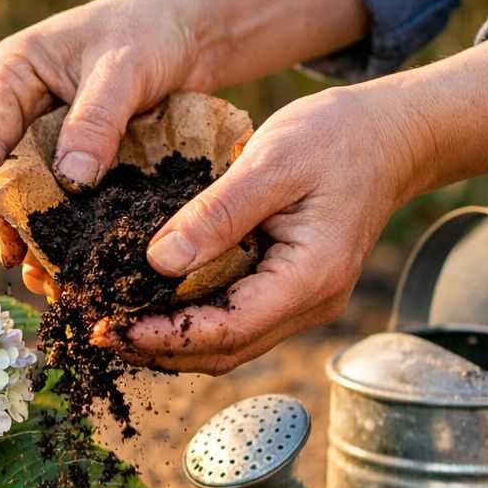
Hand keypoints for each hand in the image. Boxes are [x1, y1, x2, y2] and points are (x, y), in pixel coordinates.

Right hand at [0, 0, 371, 286]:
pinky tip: (62, 260)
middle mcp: (10, 106)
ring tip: (39, 271)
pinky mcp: (60, 155)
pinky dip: (50, 228)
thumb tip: (72, 182)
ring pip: (7, 193)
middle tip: (21, 262)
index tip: (10, 235)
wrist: (187, 28)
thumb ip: (96, 122)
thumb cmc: (153, 31)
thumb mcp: (126, 69)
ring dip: (20, 231)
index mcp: (10, 75)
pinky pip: (43, 197)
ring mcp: (32, 132)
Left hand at [95, 85, 421, 373]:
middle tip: (95, 331)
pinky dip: (187, 321)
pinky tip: (148, 302)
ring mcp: (299, 303)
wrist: (392, 134)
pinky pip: (231, 321)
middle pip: (220, 352)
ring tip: (112, 322)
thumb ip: (218, 213)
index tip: (107, 326)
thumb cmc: (339, 137)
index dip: (160, 336)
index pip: (223, 331)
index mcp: (308, 279)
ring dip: (167, 341)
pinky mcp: (286, 291)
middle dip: (155, 348)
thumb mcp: (272, 161)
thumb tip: (159, 262)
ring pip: (224, 345)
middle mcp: (307, 304)